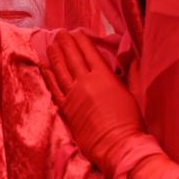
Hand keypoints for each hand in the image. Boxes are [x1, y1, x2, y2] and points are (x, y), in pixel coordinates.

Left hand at [42, 30, 144, 178]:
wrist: (118, 145)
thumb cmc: (130, 122)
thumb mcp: (135, 93)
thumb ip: (133, 73)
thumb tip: (135, 58)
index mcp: (104, 76)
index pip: (89, 52)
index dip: (81, 41)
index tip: (75, 32)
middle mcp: (86, 82)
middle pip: (72, 58)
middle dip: (65, 43)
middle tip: (59, 33)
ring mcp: (73, 96)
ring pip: (60, 70)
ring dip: (54, 56)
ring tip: (50, 45)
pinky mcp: (66, 110)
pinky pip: (54, 89)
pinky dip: (48, 76)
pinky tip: (44, 68)